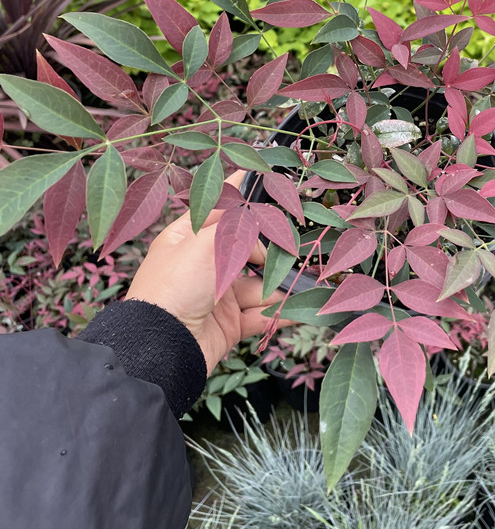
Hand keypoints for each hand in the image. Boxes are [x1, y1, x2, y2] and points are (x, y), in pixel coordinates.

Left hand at [125, 171, 289, 375]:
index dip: (244, 198)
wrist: (162, 348)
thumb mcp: (205, 242)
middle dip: (270, 251)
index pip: (221, 210)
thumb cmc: (176, 286)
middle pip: (246, 250)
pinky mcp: (229, 323)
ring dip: (277, 286)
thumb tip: (262, 233)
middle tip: (294, 246)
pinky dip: (276, 313)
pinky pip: (259, 314)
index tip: (271, 180)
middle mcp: (203, 264)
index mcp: (188, 238)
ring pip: (258, 284)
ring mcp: (217, 295)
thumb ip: (238, 225)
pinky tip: (293, 309)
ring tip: (298, 285)